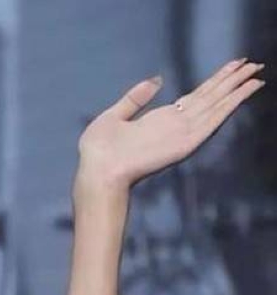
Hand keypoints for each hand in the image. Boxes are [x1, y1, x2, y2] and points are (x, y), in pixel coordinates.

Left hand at [76, 58, 264, 192]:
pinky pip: (212, 119)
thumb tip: (156, 79)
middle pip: (210, 98)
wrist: (98, 171)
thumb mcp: (114, 116)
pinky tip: (244, 91)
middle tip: (254, 63)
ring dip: (237, 88)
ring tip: (256, 71)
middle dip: (232, 80)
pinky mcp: (186, 141)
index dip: (214, 82)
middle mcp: (177, 125)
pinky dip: (229, 104)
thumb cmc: (99, 150)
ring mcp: (183, 133)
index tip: (232, 67)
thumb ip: (136, 98)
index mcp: (162, 119)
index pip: (195, 97)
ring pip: (216, 105)